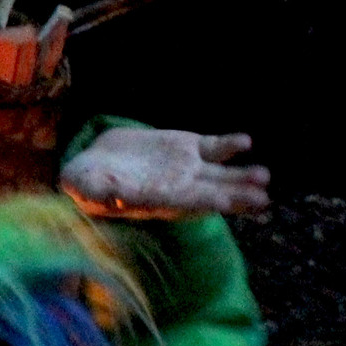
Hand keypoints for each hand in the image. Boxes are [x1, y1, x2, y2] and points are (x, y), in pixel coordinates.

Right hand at [62, 128, 269, 219]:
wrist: (97, 162)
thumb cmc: (85, 179)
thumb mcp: (82, 185)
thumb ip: (95, 192)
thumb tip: (112, 198)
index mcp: (155, 200)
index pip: (184, 203)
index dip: (203, 202)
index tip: (222, 202)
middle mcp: (178, 188)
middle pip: (212, 193)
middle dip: (236, 196)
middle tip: (261, 199)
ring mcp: (187, 168)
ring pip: (221, 174)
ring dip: (242, 176)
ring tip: (263, 176)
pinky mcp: (189, 147)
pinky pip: (216, 147)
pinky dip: (230, 145)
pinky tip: (245, 142)